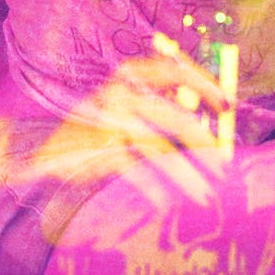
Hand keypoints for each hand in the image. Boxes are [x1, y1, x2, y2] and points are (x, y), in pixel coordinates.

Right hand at [29, 50, 230, 208]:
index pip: (175, 70)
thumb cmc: (96, 129)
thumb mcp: (126, 106)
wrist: (47, 150)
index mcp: (128, 74)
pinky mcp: (100, 148)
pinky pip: (137, 171)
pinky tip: (167, 204)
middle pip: (175, 118)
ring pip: (161, 150)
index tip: (228, 106)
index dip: (205, 84)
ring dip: (188, 176)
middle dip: (205, 144)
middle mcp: (119, 92)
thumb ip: (160, 105)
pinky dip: (155, 190)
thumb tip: (207, 118)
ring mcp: (109, 120)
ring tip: (206, 195)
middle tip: (224, 165)